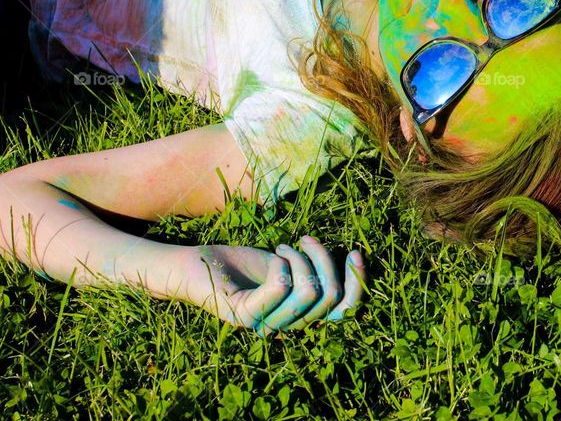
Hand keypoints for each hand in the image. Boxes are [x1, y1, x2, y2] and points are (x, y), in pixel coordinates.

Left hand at [183, 236, 364, 334]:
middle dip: (323, 259)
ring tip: (283, 248)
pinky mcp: (245, 315)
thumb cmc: (243, 264)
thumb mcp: (290, 266)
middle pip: (329, 295)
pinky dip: (282, 263)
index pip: (344, 312)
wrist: (196, 264)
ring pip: (309, 290)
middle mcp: (286, 328)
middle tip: (305, 240)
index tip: (355, 252)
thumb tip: (355, 263)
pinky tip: (272, 255)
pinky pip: (281, 287)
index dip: (357, 283)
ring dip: (300, 258)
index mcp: (300, 317)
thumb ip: (316, 273)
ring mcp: (264, 324)